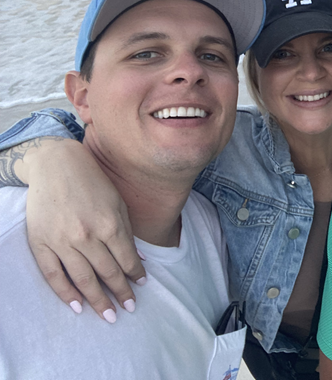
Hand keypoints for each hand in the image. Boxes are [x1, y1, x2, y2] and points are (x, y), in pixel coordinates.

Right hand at [22, 139, 145, 321]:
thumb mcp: (118, 203)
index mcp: (110, 224)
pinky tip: (78, 307)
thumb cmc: (93, 183)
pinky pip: (54, 275)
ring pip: (83, 279)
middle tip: (130, 308)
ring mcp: (62, 241)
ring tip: (110, 315)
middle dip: (121, 294)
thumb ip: (127, 232)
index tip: (141, 285)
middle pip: (107, 274)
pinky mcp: (41, 243)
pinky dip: (66, 293)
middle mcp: (87, 236)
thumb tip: (138, 260)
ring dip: (98, 301)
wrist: (56, 166)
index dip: (135, 275)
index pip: (126, 260)